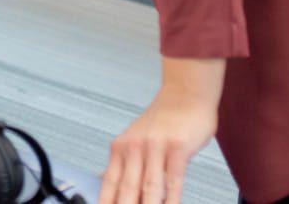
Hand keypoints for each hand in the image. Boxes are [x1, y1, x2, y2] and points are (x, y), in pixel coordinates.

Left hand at [99, 74, 218, 203]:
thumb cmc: (163, 119)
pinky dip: (172, 199)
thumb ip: (121, 160)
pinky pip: (174, 179)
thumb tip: (103, 177)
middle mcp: (134, 147)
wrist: (185, 94)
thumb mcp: (135, 137)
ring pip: (149, 187)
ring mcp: (155, 147)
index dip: (105, 202)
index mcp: (121, 147)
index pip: (109, 183)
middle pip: (126, 189)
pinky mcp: (177, 148)